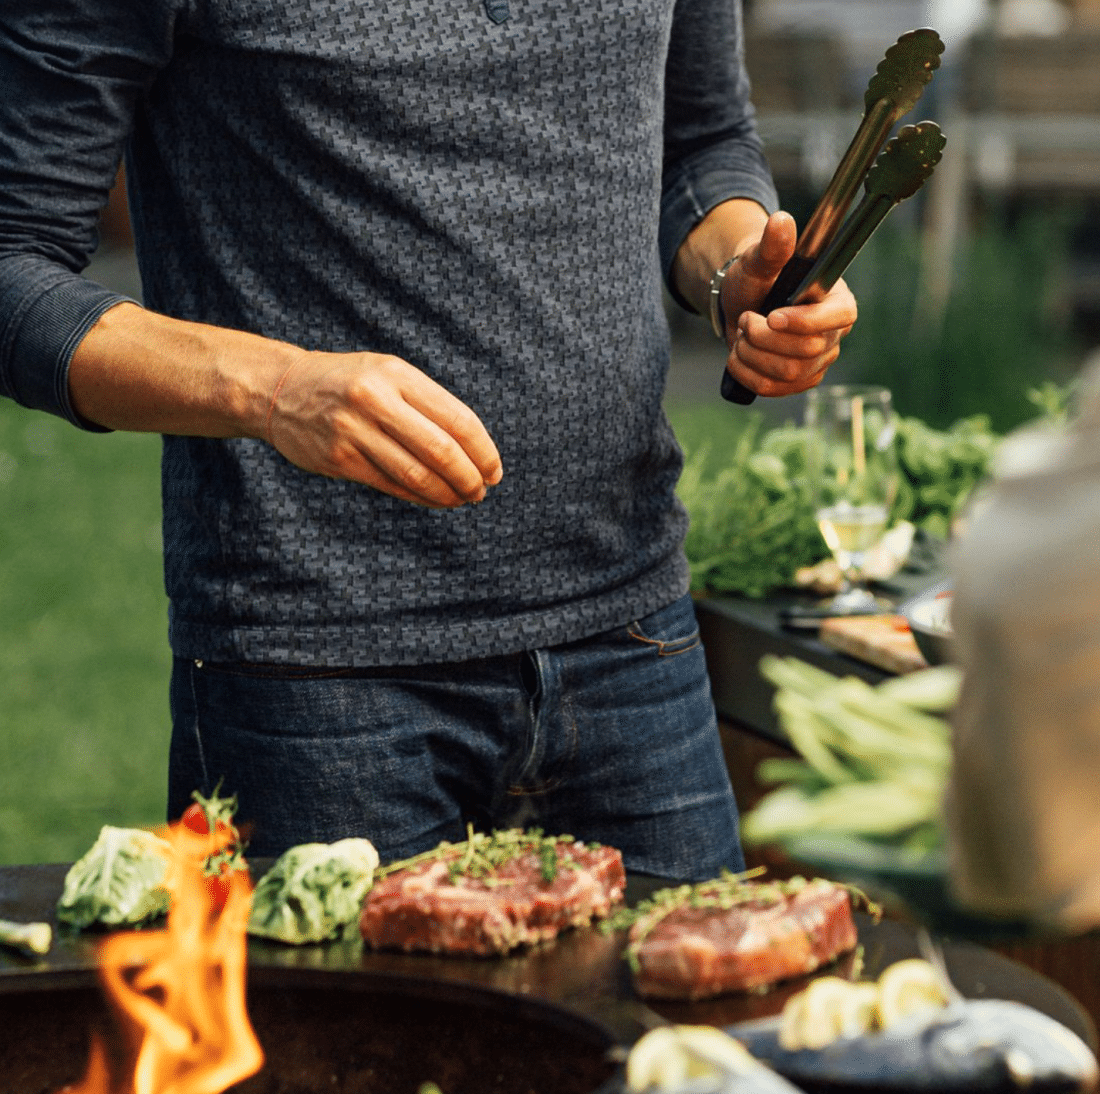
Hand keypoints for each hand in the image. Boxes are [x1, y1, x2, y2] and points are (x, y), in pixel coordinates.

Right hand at [267, 350, 502, 508]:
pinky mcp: (339, 459)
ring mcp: (354, 430)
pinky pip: (391, 485)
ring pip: (416, 474)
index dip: (483, 451)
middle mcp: (375, 399)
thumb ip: (427, 404)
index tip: (494, 470)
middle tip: (481, 491)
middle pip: (441, 449)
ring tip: (462, 499)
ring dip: (447, 493)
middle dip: (469, 477)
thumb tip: (474, 450)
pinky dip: (420, 497)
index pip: (458, 419)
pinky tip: (435, 500)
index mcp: (397, 374)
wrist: (280, 389)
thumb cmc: (349, 383)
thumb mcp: (388, 373)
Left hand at [720, 211, 856, 398]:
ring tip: (742, 334)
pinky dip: (746, 373)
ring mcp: (818, 362)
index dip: (805, 321)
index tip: (772, 316)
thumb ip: (772, 246)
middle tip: (746, 319)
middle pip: (807, 350)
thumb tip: (782, 222)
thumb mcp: (758, 260)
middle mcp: (834, 334)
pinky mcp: (798, 382)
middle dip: (764, 337)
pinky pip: (772, 389)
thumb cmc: (756, 279)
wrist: (740, 304)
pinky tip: (738, 355)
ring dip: (752, 354)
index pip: (840, 317)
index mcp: (837, 299)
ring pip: (788, 373)